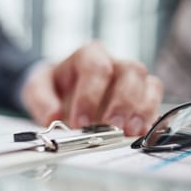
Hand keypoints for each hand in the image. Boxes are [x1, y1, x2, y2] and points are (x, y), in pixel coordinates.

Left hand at [22, 42, 163, 135]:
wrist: (59, 92)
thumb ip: (40, 100)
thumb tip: (52, 116)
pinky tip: (141, 134)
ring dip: (141, 111)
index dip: (90, 96)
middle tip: (111, 128)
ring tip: (129, 133)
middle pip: (130, 73)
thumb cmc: (52, 87)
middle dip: (121, 103)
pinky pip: (155, 102)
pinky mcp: (141, 97)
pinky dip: (150, 118)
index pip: (96, 68)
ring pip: (148, 85)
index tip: (80, 123)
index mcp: (88, 55)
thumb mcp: (36, 88)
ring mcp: (131, 80)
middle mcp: (114, 63)